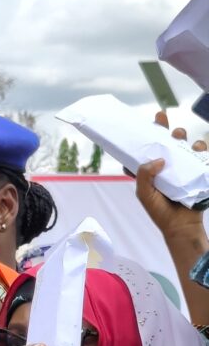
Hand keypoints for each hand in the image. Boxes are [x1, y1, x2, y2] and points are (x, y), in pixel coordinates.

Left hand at [135, 110, 207, 240]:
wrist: (182, 226)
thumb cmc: (160, 211)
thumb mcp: (145, 193)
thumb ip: (145, 175)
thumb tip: (158, 159)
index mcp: (151, 171)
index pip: (147, 150)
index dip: (146, 136)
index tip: (146, 122)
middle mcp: (166, 168)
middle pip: (166, 143)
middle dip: (164, 129)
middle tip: (162, 119)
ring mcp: (182, 169)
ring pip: (183, 146)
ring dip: (182, 136)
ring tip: (179, 136)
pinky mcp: (196, 172)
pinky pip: (200, 155)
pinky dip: (200, 148)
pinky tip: (197, 147)